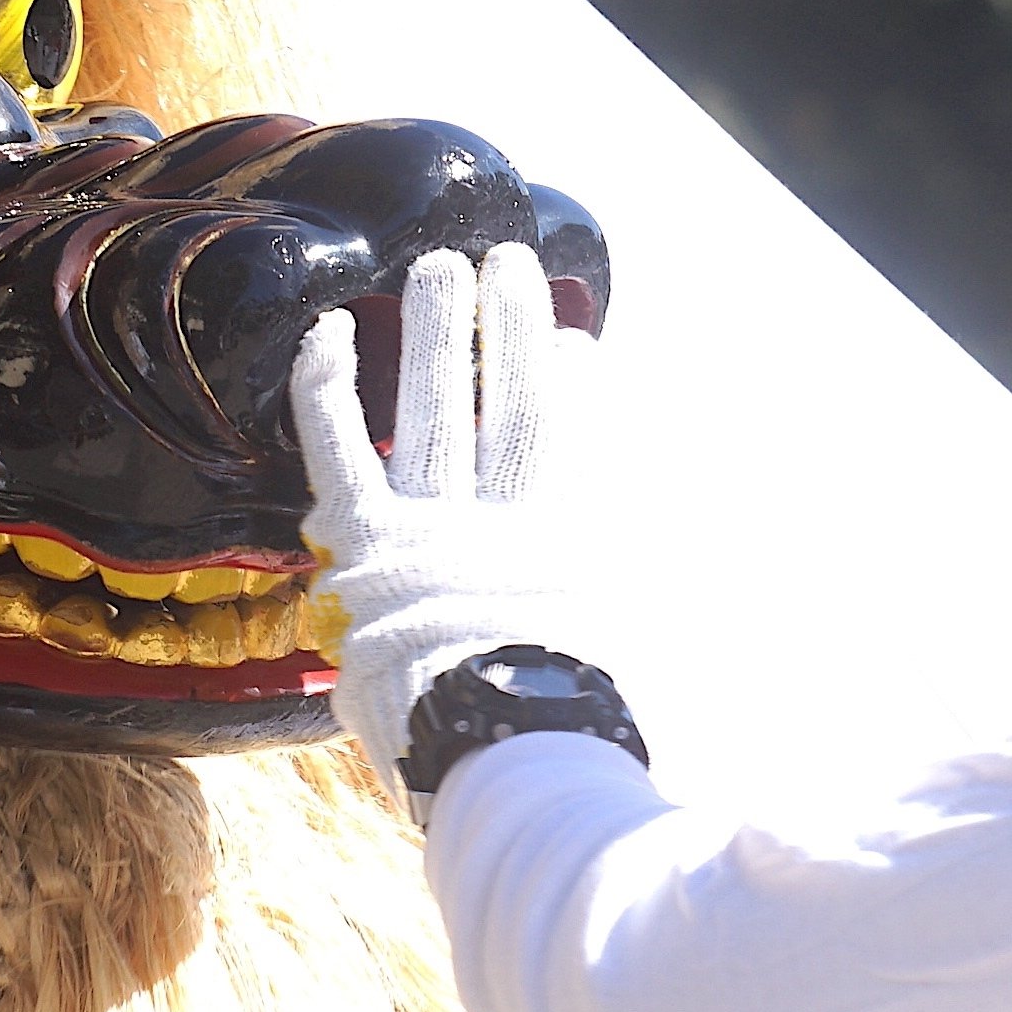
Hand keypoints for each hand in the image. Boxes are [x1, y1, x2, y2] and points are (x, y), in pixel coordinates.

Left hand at [290, 243, 588, 793]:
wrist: (514, 750)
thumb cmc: (575, 730)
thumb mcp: (632, 675)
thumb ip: (632, 637)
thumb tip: (686, 643)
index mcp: (571, 547)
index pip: (571, 444)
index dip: (568, 387)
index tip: (570, 344)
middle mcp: (506, 522)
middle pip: (509, 405)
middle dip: (509, 330)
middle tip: (507, 261)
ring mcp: (435, 524)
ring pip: (433, 407)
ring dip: (437, 331)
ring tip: (438, 264)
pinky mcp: (368, 540)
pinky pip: (339, 447)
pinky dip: (328, 389)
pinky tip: (325, 332)